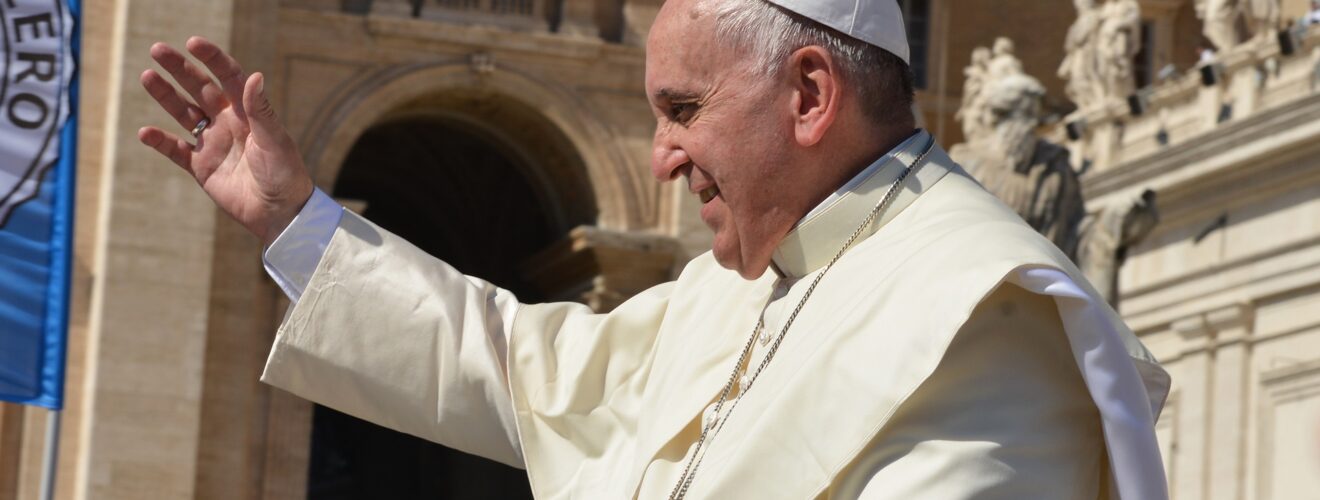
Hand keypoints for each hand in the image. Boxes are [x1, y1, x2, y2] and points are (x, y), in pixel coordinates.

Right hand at [138, 36, 313, 245]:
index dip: (212, 59)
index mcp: (248, 113)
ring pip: (184, 113)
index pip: (228, 77)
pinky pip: (176, 150)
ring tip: (147, 76)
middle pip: (200, 89)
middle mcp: (228, 123)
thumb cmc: (286, 174)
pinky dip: (160, 142)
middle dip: (180, 69)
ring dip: (166, 96)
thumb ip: (261, 110)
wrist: (280, 213)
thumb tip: (255, 76)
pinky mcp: (202, 167)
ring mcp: (213, 144)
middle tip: (158, 50)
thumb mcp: (275, 141)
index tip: (193, 43)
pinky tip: (146, 132)